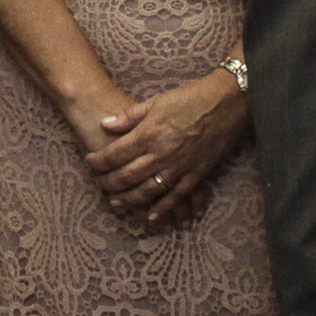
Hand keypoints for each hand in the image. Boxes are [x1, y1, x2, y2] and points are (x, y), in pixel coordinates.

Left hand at [81, 72, 248, 234]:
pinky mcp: (196, 175)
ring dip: (129, 200)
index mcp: (149, 134)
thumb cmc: (189, 98)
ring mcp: (179, 167)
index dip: (98, 161)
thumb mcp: (156, 101)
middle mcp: (161, 154)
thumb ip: (129, 116)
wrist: (226, 103)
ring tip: (115, 204)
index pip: (115, 154)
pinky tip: (150, 218)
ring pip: (147, 191)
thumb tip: (104, 124)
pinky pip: (175, 197)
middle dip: (109, 183)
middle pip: (127, 176)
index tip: (89, 163)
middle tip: (98, 185)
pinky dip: (162, 209)